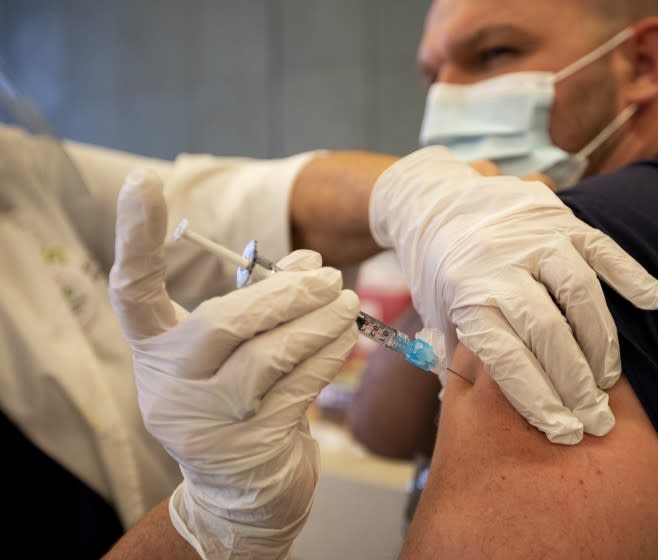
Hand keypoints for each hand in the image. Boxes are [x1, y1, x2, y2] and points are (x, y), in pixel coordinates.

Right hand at [109, 169, 358, 558]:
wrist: (240, 489)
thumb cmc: (237, 398)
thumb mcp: (233, 348)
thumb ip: (260, 301)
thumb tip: (309, 262)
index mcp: (154, 351)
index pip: (133, 292)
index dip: (134, 238)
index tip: (143, 181)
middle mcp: (168, 386)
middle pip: (221, 324)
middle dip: (282, 294)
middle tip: (328, 276)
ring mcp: (206, 421)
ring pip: (268, 357)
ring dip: (316, 323)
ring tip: (347, 301)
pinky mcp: (249, 444)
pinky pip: (296, 387)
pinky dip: (326, 355)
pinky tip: (345, 337)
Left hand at [369, 146, 657, 443]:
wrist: (436, 203)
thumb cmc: (442, 274)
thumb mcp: (438, 317)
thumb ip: (461, 359)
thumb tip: (480, 416)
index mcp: (465, 295)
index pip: (506, 356)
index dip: (537, 398)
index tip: (562, 430)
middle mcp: (498, 265)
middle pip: (546, 331)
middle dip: (575, 382)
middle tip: (595, 417)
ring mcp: (531, 240)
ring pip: (578, 292)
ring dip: (601, 343)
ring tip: (608, 379)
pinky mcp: (558, 218)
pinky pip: (600, 246)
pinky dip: (629, 273)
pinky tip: (651, 302)